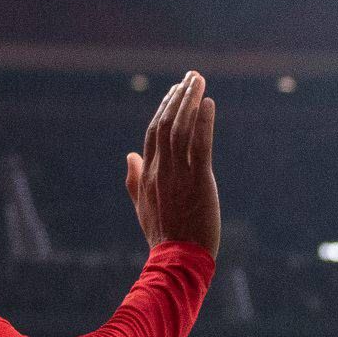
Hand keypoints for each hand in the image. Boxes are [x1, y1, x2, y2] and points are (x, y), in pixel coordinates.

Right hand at [126, 71, 219, 255]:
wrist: (178, 259)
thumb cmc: (164, 236)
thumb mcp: (141, 207)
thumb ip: (134, 179)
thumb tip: (129, 155)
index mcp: (147, 175)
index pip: (153, 134)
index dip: (164, 110)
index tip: (174, 92)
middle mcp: (161, 169)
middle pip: (165, 124)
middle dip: (177, 97)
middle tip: (190, 77)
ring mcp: (179, 174)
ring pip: (181, 129)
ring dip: (189, 101)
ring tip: (198, 80)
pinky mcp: (199, 180)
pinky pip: (200, 144)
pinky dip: (203, 121)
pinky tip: (208, 102)